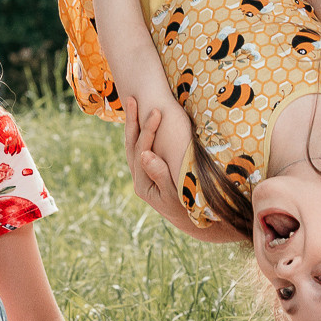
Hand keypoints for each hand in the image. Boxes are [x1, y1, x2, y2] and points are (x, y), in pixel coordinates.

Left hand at [121, 96, 202, 235]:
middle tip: (133, 100)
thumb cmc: (186, 207)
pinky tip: (140, 118)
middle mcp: (138, 178)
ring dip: (132, 124)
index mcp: (143, 183)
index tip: (157, 113)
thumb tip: (146, 154)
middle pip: (131, 145)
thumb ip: (160, 174)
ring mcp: (141, 174)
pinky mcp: (148, 170)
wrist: (189, 221)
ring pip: (132, 145)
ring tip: (132, 103)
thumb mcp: (174, 193)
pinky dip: (139, 131)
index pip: (142, 151)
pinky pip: (140, 147)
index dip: (148, 131)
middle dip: (133, 121)